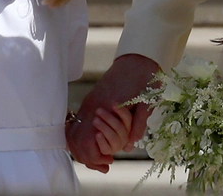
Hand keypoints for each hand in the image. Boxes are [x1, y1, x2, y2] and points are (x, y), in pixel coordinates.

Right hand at [67, 54, 158, 172]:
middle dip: (87, 156)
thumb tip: (128, 147)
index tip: (108, 163)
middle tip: (104, 164)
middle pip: (77, 138)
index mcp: (105, 106)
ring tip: (99, 158)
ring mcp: (90, 101)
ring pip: (75, 130)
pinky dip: (84, 135)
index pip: (88, 140)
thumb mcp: (147, 102)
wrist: (139, 58)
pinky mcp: (92, 99)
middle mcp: (92, 104)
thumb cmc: (145, 79)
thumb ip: (138, 125)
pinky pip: (80, 122)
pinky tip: (95, 143)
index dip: (95, 156)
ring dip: (84, 147)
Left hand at [94, 105, 131, 155]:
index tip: (113, 104)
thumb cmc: (100, 115)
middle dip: (109, 118)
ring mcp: (117, 144)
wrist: (88, 129)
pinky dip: (101, 140)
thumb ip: (115, 108)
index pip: (128, 118)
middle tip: (98, 110)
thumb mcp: (108, 109)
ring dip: (104, 128)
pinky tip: (97, 134)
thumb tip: (118, 103)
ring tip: (94, 120)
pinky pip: (106, 148)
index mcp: (127, 124)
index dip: (122, 112)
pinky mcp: (107, 151)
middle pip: (120, 128)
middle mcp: (124, 135)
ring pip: (113, 137)